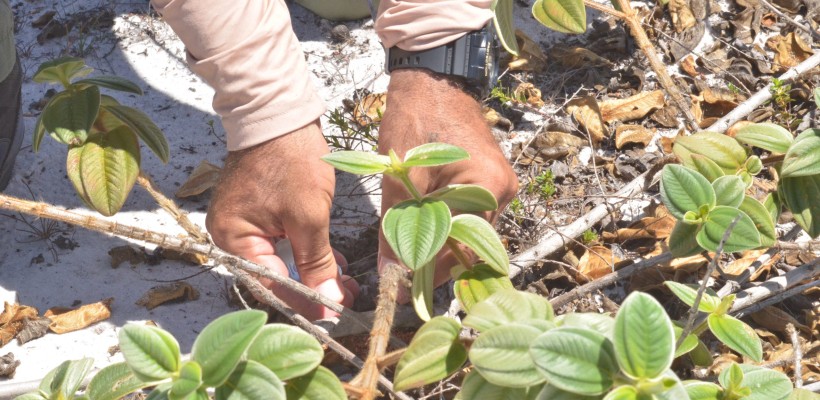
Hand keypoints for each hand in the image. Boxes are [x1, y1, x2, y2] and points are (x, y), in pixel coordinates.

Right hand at [206, 121, 357, 319]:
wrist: (279, 112)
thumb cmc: (289, 160)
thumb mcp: (308, 217)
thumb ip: (317, 263)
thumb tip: (329, 302)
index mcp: (234, 239)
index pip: (270, 285)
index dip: (304, 302)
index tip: (334, 313)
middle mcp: (233, 236)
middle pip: (274, 277)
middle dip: (313, 289)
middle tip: (347, 298)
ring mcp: (246, 223)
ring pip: (282, 261)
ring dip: (315, 272)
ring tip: (348, 283)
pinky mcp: (261, 213)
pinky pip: (283, 243)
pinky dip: (307, 252)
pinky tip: (335, 263)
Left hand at [377, 70, 517, 293]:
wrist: (431, 83)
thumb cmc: (416, 121)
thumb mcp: (400, 179)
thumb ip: (396, 229)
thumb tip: (391, 275)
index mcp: (486, 189)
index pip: (463, 250)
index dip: (432, 272)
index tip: (403, 289)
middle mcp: (502, 191)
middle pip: (471, 245)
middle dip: (437, 262)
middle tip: (402, 276)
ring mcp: (500, 187)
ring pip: (469, 233)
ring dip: (441, 244)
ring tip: (409, 252)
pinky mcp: (491, 182)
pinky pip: (470, 216)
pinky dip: (448, 226)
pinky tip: (425, 229)